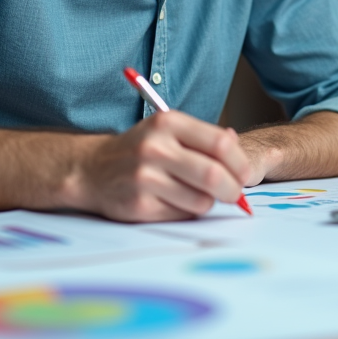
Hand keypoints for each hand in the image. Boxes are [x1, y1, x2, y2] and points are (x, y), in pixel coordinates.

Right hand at [68, 111, 252, 221]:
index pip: (221, 144)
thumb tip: (240, 154)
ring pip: (201, 201)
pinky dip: (186, 212)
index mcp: (168, 122)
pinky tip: (173, 201)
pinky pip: (182, 216)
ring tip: (195, 194)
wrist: (92, 169)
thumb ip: (205, 138)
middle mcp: (155, 148)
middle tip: (234, 194)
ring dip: (207, 203)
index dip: (240, 163)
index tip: (245, 174)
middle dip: (233, 190)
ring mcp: (145, 178)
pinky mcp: (139, 206)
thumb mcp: (168, 130)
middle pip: (214, 175)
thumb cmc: (140, 149)